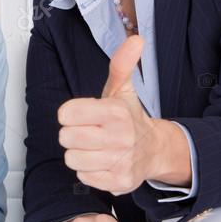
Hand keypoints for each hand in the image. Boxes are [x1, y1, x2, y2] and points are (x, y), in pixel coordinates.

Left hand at [57, 35, 155, 194]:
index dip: (70, 114)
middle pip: (66, 138)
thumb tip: (135, 39)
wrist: (154, 149)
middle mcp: (119, 137)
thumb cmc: (130, 118)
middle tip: (88, 132)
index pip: (67, 114)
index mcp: (115, 112)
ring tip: (94, 148)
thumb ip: (121, 64)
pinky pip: (83, 177)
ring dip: (79, 154)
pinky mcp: (119, 182)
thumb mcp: (122, 89)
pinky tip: (101, 162)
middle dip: (73, 135)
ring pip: (72, 159)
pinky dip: (89, 171)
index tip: (83, 115)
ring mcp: (120, 161)